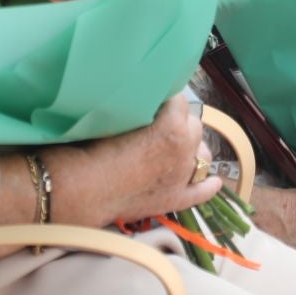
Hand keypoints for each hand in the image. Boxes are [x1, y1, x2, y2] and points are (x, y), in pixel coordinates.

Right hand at [63, 96, 222, 228]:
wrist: (80, 188)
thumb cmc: (92, 147)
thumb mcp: (121, 113)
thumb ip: (142, 103)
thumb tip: (150, 95)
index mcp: (173, 126)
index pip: (178, 100)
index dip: (164, 99)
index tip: (152, 99)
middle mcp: (184, 149)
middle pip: (192, 125)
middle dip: (178, 122)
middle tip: (155, 124)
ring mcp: (182, 176)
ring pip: (201, 153)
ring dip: (192, 147)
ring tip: (174, 147)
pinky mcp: (174, 199)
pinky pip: (201, 191)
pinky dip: (208, 185)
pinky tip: (214, 181)